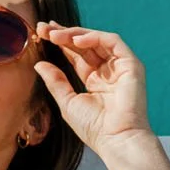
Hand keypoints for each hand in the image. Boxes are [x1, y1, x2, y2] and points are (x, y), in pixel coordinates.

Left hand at [33, 25, 154, 156]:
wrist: (116, 140)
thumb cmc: (94, 128)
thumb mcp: (68, 102)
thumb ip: (55, 81)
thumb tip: (39, 64)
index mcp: (94, 79)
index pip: (76, 54)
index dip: (60, 42)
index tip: (42, 33)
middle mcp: (108, 70)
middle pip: (85, 44)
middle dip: (64, 34)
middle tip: (45, 29)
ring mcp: (120, 66)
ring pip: (97, 39)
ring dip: (75, 34)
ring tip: (56, 35)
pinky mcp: (131, 64)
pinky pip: (113, 42)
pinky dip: (94, 37)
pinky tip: (76, 40)